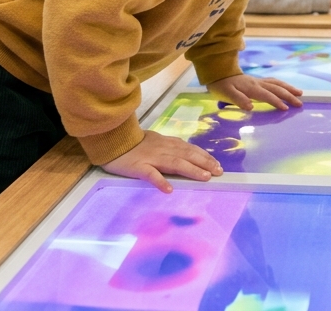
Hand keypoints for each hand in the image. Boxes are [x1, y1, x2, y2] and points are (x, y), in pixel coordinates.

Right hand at [101, 130, 222, 192]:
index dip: (204, 156)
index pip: (190, 149)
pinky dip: (160, 181)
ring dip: (191, 169)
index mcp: (167, 143)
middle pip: (187, 155)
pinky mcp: (138, 167)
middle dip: (204, 163)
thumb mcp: (155, 141)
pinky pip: (151, 174)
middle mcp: (163, 149)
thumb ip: (170, 147)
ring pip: (174, 163)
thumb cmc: (133, 144)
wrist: (112, 140)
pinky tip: (169, 190)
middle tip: (218, 172)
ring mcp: (151, 158)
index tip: (217, 164)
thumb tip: (187, 154)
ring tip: (204, 177)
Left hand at [207, 74, 302, 110]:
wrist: (218, 74)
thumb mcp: (226, 94)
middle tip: (300, 103)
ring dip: (289, 88)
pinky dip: (282, 84)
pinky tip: (286, 87)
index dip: (276, 102)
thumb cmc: (221, 87)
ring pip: (277, 83)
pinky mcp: (257, 81)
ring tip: (299, 93)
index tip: (286, 109)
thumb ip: (238, 99)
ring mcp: (258, 81)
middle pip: (276, 88)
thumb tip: (251, 107)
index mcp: (251, 88)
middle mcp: (257, 83)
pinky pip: (273, 82)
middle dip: (289, 95)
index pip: (267, 95)